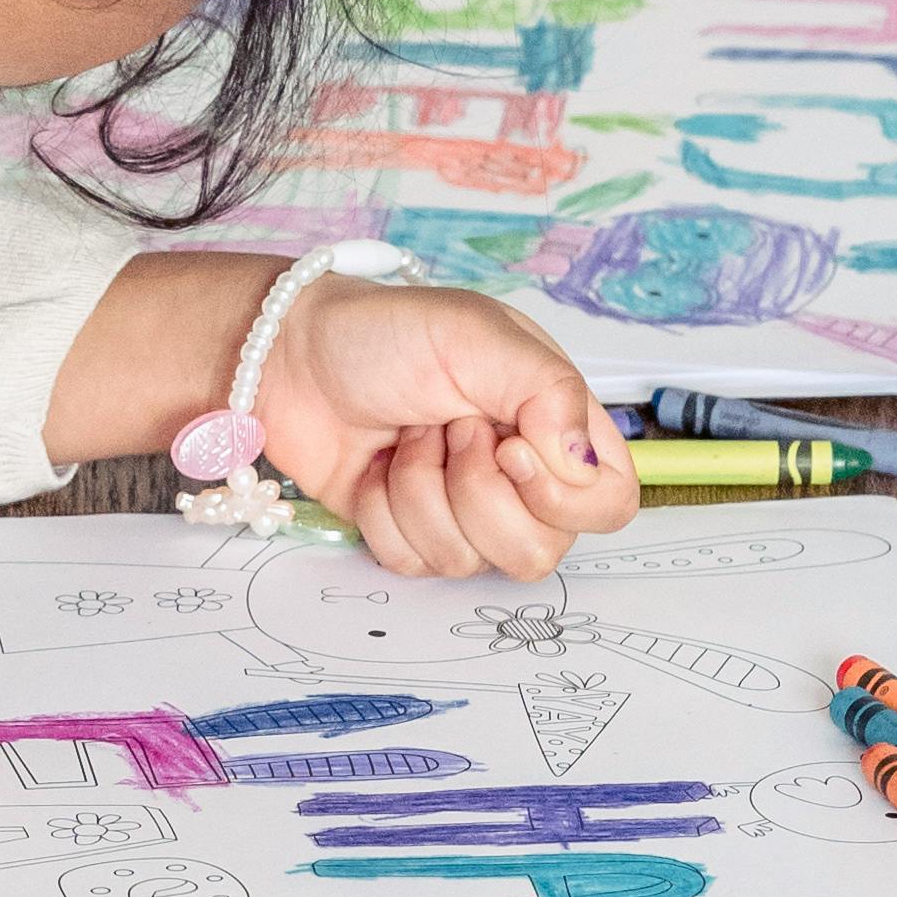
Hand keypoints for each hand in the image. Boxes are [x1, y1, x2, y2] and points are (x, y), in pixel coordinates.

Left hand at [254, 280, 637, 580]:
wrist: (286, 357)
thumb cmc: (385, 332)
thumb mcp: (476, 334)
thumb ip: (548, 391)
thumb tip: (580, 464)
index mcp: (556, 424)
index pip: (610, 503)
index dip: (564, 497)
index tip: (508, 448)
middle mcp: (520, 476)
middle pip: (539, 550)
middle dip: (475, 492)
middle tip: (443, 428)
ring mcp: (463, 511)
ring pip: (470, 561)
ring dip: (421, 493)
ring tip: (406, 437)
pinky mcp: (408, 533)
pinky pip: (414, 564)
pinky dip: (385, 514)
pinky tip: (376, 467)